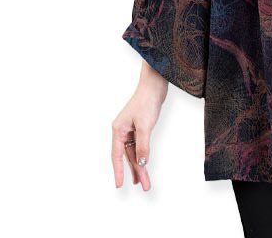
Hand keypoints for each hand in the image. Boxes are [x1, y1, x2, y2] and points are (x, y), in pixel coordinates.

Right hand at [112, 63, 167, 190]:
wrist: (155, 84)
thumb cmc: (147, 101)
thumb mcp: (145, 126)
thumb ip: (143, 145)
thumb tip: (141, 163)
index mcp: (118, 130)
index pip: (116, 156)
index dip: (118, 171)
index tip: (119, 185)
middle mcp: (122, 131)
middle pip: (127, 156)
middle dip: (136, 171)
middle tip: (144, 186)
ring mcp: (131, 129)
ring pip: (134, 152)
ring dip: (140, 165)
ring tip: (144, 181)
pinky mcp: (140, 127)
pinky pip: (139, 146)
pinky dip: (142, 155)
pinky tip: (144, 164)